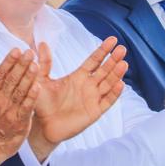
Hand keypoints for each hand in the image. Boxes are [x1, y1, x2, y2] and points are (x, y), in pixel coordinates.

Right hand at [0, 49, 40, 165]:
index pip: (0, 73)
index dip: (8, 61)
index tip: (17, 50)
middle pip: (11, 79)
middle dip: (21, 65)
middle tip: (29, 52)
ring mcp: (9, 111)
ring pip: (20, 91)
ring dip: (28, 77)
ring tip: (35, 64)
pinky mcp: (19, 121)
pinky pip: (26, 107)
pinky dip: (31, 96)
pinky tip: (38, 86)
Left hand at [28, 37, 127, 160]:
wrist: (42, 126)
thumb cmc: (42, 103)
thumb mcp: (41, 80)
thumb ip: (44, 63)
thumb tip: (42, 43)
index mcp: (78, 76)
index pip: (94, 60)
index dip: (103, 50)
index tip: (112, 39)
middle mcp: (88, 86)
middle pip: (104, 70)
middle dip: (113, 60)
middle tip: (122, 49)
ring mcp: (93, 98)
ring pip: (108, 84)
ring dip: (116, 74)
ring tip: (124, 63)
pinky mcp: (94, 112)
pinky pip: (107, 101)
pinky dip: (114, 94)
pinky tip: (120, 84)